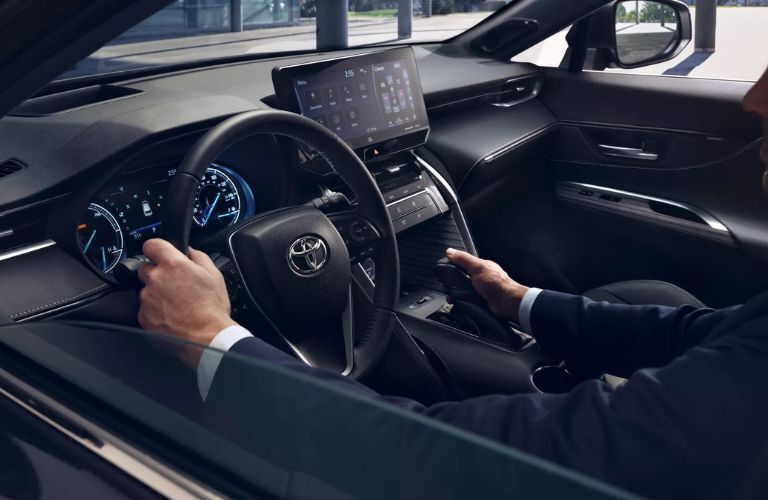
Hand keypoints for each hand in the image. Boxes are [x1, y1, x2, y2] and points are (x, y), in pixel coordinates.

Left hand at [138, 239, 236, 366]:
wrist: (206, 337)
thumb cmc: (212, 309)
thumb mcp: (214, 275)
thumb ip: (198, 256)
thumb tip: (189, 250)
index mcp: (173, 265)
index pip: (152, 245)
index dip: (156, 248)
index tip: (159, 253)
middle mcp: (156, 279)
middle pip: (146, 268)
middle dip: (157, 273)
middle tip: (174, 285)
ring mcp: (147, 298)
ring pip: (146, 290)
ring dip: (157, 294)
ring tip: (176, 305)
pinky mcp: (143, 316)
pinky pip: (145, 308)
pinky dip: (155, 311)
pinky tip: (172, 316)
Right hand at [445, 248, 528, 321]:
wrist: (506, 303)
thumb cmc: (497, 284)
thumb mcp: (477, 267)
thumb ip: (463, 259)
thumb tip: (450, 252)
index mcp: (481, 266)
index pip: (463, 263)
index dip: (453, 266)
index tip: (444, 271)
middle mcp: (481, 277)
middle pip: (461, 278)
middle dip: (453, 283)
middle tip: (447, 287)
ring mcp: (480, 289)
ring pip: (463, 290)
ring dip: (456, 294)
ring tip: (452, 297)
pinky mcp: (479, 300)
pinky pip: (466, 299)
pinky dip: (461, 301)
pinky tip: (460, 302)